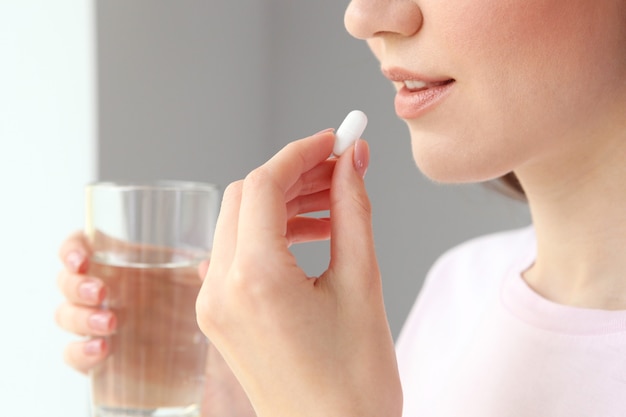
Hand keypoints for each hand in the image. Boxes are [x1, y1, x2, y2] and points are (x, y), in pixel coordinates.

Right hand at [56, 234, 255, 416]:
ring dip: (81, 316)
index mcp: (125, 267)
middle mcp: (106, 293)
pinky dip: (81, 351)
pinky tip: (102, 349)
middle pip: (67, 281)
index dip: (72, 249)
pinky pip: (74, 354)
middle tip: (101, 292)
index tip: (81, 259)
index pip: (82, 248)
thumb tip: (205, 265)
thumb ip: (205, 275)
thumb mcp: (204, 290)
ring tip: (110, 322)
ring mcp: (98, 326)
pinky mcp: (99, 360)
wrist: (206, 368)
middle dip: (77, 285)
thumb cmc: (199, 316)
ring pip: (66, 316)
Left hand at [196, 130, 401, 416]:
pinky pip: (237, 254)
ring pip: (239, 223)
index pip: (264, 184)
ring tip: (332, 203)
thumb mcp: (363, 285)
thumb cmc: (354, 384)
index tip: (335, 140)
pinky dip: (270, 234)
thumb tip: (352, 161)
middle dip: (293, 175)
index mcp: (255, 279)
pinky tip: (310, 234)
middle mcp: (220, 288)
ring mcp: (213, 304)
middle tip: (339, 169)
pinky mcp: (219, 316)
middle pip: (245, 197)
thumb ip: (353, 211)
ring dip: (282, 202)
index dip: (302, 152)